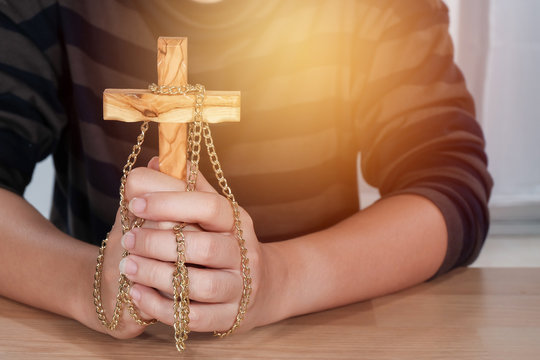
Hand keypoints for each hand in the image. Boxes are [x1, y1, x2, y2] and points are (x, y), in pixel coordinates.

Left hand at [118, 157, 273, 332]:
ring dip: (157, 276)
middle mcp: (243, 253)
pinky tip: (138, 293)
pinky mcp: (230, 318)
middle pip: (204, 247)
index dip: (172, 202)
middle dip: (158, 243)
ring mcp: (239, 288)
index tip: (136, 203)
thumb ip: (188, 189)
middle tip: (127, 240)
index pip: (210, 206)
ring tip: (129, 266)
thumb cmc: (227, 243)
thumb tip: (156, 161)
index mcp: (237, 221)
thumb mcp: (215, 214)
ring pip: (199, 286)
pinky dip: (161, 307)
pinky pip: (194, 318)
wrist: (262, 287)